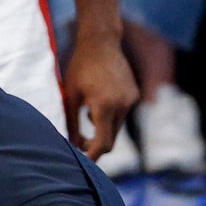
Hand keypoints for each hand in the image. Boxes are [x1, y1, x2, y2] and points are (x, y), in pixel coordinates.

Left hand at [61, 32, 137, 156]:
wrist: (101, 42)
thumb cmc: (79, 68)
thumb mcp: (70, 97)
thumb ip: (71, 123)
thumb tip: (72, 146)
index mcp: (104, 106)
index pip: (102, 143)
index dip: (92, 156)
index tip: (82, 163)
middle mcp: (122, 105)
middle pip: (111, 138)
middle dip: (95, 143)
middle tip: (79, 141)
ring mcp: (131, 99)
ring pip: (116, 127)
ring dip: (102, 127)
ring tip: (87, 110)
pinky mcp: (134, 94)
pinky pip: (122, 114)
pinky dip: (109, 115)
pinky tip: (98, 99)